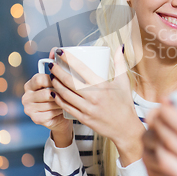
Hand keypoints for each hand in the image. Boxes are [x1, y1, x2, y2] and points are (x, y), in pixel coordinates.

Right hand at [22, 48, 72, 146]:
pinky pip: (51, 113)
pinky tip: (63, 109)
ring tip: (68, 101)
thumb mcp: (57, 80)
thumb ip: (55, 65)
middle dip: (60, 92)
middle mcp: (26, 96)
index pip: (40, 79)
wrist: (62, 116)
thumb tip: (56, 50)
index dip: (53, 79)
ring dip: (63, 102)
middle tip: (69, 93)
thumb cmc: (60, 95)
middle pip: (46, 92)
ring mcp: (29, 109)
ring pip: (51, 103)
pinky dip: (60, 111)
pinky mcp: (35, 119)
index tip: (62, 80)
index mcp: (30, 84)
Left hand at [50, 46, 144, 165]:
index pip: (81, 68)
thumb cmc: (125, 104)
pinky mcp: (83, 118)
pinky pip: (66, 107)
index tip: (60, 52)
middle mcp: (93, 96)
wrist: (126, 128)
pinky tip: (54, 93)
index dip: (68, 59)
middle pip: (69, 81)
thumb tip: (120, 47)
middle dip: (57, 71)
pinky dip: (58, 99)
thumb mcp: (124, 82)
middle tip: (51, 64)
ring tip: (51, 76)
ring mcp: (87, 108)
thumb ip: (120, 63)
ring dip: (55, 84)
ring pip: (65, 94)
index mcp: (102, 85)